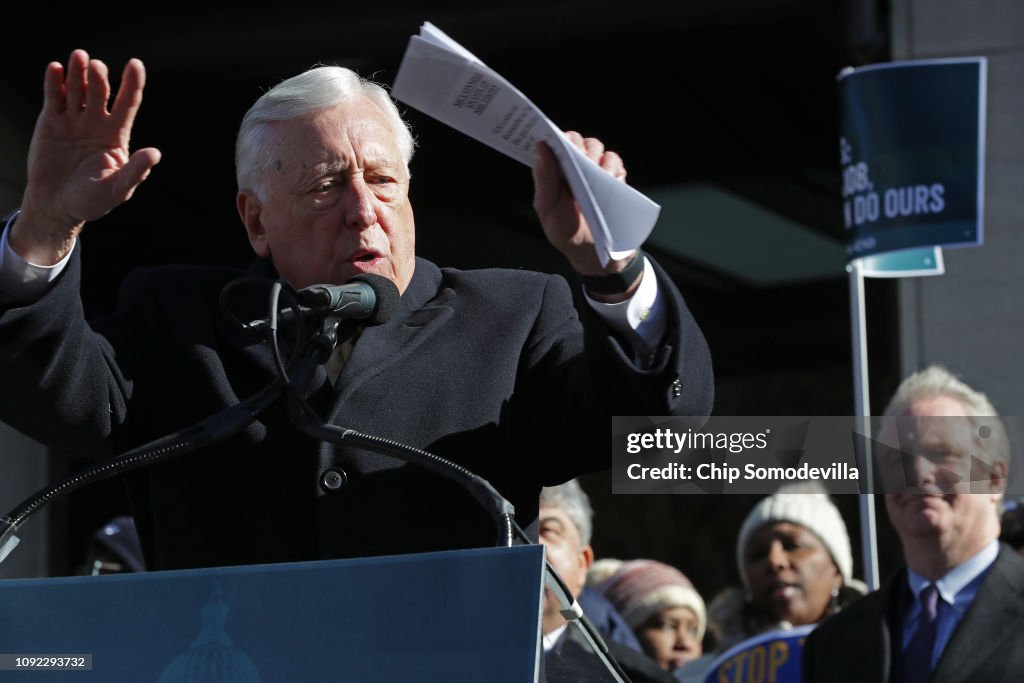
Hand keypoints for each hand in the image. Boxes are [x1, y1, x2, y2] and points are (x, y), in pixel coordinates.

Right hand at [12, 50, 160, 264]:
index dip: (132, 83)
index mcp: (117, 135)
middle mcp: (97, 122)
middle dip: (99, 78)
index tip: (135, 64)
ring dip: (78, 72)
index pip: (129, 103)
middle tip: (97, 66)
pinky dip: (54, 82)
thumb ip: (135, 171)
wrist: (56, 205)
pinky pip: (54, 98)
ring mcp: (73, 120)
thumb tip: (155, 153)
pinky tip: (55, 68)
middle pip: (101, 92)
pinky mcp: (51, 121)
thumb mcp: (117, 189)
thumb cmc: (91, 200)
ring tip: (79, 57)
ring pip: (77, 90)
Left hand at [531, 131, 637, 285]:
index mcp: (553, 172)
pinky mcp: (613, 179)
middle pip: (577, 140)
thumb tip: (541, 146)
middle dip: (579, 147)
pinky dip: (614, 169)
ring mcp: (594, 171)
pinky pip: (616, 162)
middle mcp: (573, 167)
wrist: (594, 252)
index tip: (558, 140)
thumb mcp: (548, 208)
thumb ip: (544, 178)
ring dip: (597, 157)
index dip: (555, 137)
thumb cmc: (565, 232)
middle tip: (581, 162)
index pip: (554, 144)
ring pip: (597, 147)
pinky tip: (610, 182)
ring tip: (597, 176)